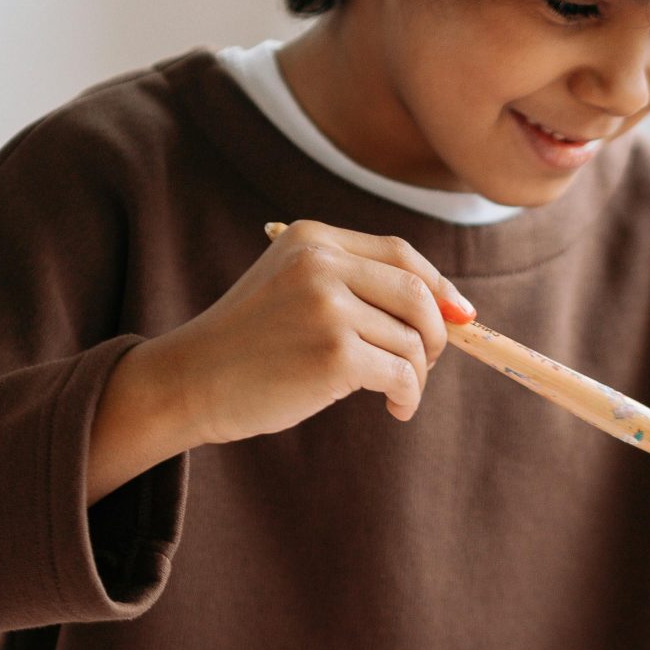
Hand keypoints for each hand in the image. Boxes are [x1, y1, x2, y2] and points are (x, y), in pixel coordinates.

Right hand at [156, 220, 472, 436]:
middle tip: (425, 364)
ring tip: (397, 394)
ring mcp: (328, 308)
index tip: (460, 316)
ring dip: (416, 374)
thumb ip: (355, 285)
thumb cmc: (247, 345)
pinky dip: (408, 396)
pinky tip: (395, 409)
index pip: (402, 254)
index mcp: (313, 240)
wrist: (190, 380)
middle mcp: (322, 264)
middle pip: (418, 294)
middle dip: (436, 334)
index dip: (439, 287)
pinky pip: (402, 374)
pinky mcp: (334, 355)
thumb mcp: (292, 288)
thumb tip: (453, 310)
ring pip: (413, 340)